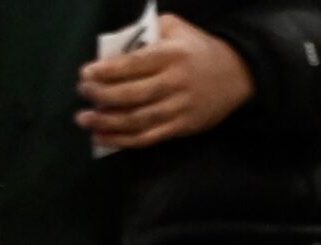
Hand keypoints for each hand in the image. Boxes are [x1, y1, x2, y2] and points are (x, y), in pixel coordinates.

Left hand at [76, 14, 251, 150]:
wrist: (237, 74)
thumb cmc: (198, 49)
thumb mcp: (176, 29)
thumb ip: (146, 34)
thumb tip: (112, 50)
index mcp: (172, 54)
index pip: (133, 65)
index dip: (106, 71)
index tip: (85, 73)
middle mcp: (175, 82)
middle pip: (131, 94)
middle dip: (101, 95)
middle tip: (83, 93)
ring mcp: (178, 108)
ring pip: (136, 120)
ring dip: (106, 122)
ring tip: (84, 118)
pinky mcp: (181, 127)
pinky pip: (147, 137)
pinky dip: (121, 140)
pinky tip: (101, 137)